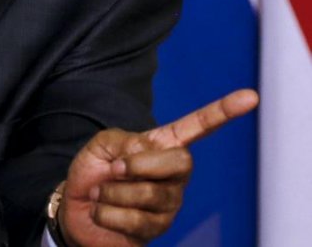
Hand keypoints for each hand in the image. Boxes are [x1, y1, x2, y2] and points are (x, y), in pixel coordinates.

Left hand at [58, 88, 258, 246]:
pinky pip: (136, 220)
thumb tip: (147, 155)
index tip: (250, 96)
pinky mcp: (158, 229)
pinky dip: (107, 213)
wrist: (74, 208)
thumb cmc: (92, 172)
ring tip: (101, 193)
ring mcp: (170, 203)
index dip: (223, 112)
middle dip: (138, 165)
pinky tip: (102, 212)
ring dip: (112, 192)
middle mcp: (174, 174)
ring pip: (151, 194)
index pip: (198, 127)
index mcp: (162, 145)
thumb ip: (124, 141)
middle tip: (113, 169)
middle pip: (182, 161)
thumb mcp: (101, 145)